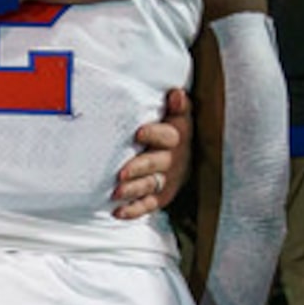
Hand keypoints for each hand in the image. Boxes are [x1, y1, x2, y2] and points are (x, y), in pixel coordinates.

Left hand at [113, 87, 192, 219]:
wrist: (187, 161)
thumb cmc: (171, 132)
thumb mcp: (178, 117)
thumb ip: (177, 107)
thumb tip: (176, 93)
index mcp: (177, 137)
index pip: (169, 136)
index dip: (155, 134)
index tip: (139, 133)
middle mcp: (173, 160)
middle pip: (157, 164)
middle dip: (139, 168)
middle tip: (121, 173)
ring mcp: (166, 180)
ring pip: (150, 185)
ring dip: (133, 189)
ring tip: (116, 192)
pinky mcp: (160, 197)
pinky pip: (147, 205)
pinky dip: (133, 210)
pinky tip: (117, 212)